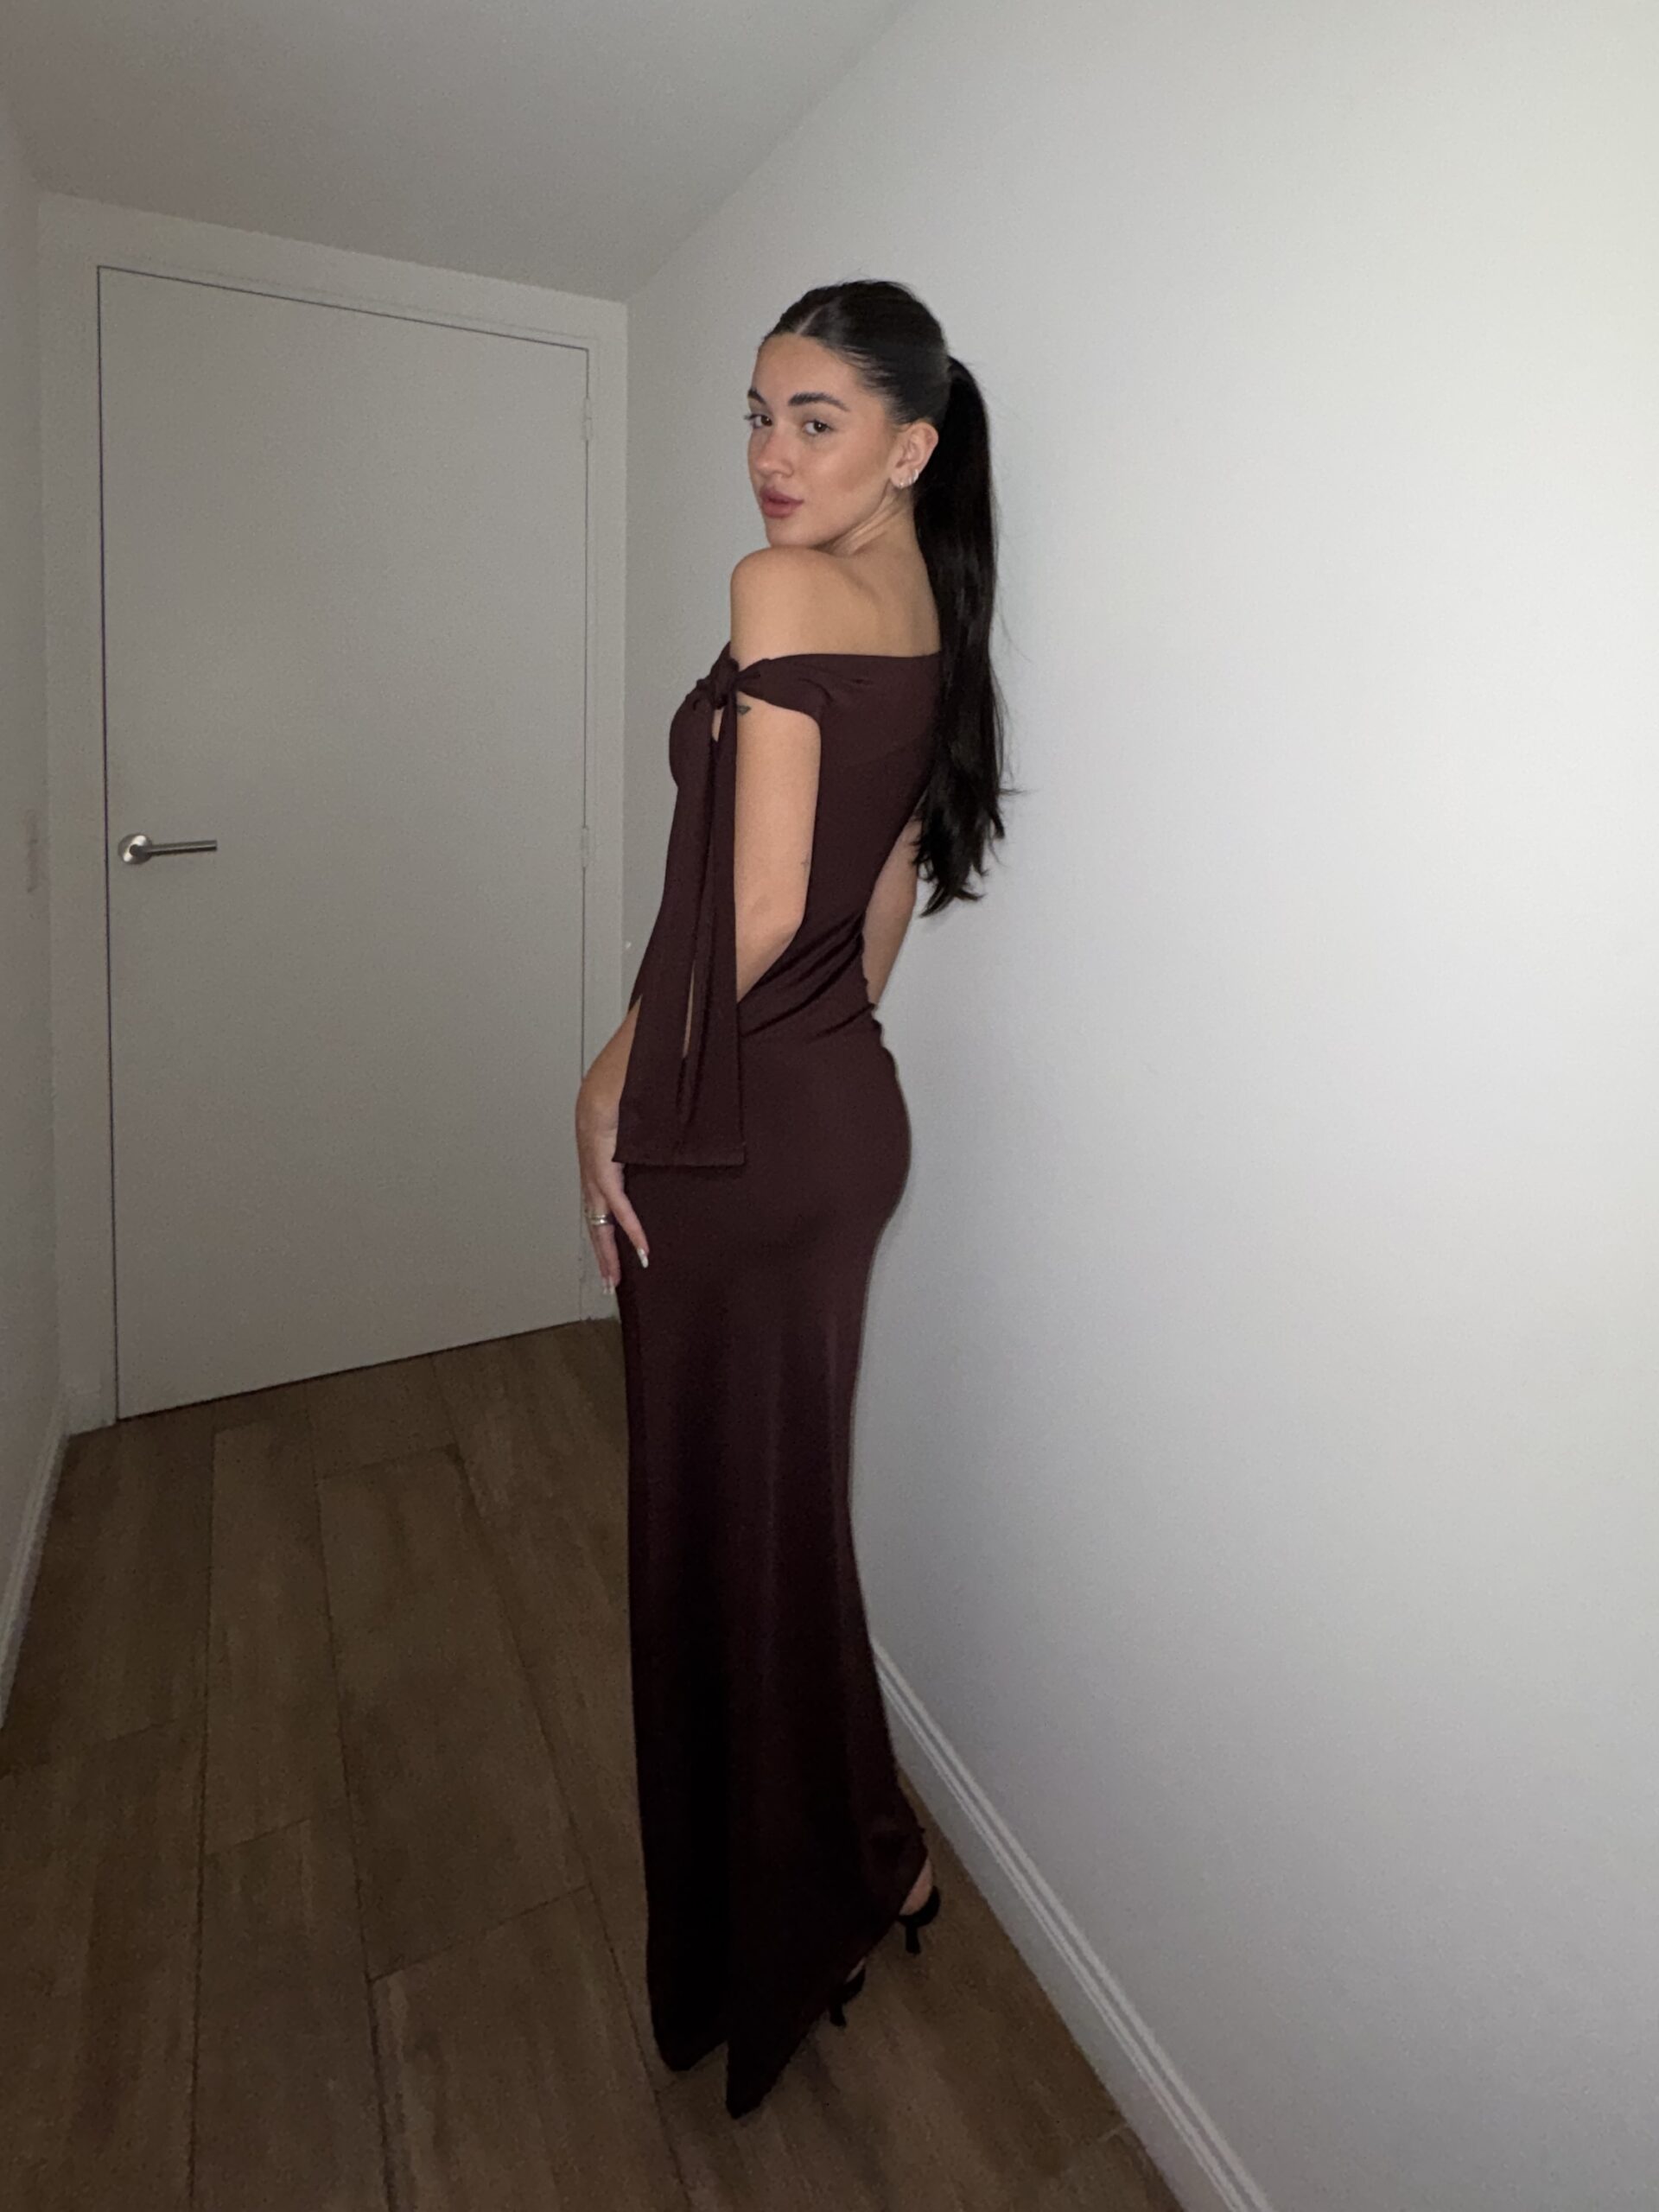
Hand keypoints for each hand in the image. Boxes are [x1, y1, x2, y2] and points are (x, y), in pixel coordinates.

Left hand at [575, 1075, 648, 1292]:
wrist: (623, 1061)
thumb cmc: (634, 1076)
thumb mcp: (643, 1112)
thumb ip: (651, 1129)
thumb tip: (674, 1135)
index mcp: (598, 1152)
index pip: (600, 1198)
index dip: (606, 1226)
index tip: (615, 1249)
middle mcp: (591, 1163)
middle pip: (594, 1218)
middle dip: (602, 1251)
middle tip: (610, 1280)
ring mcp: (594, 1164)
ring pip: (599, 1218)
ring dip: (609, 1249)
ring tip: (617, 1278)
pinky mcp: (604, 1161)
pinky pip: (618, 1203)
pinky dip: (630, 1226)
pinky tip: (641, 1248)